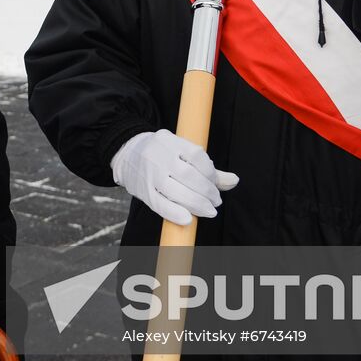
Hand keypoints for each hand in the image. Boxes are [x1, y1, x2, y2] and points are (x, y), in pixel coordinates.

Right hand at [110, 129, 238, 225]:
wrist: (126, 153)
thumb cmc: (162, 154)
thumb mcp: (181, 152)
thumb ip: (207, 168)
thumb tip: (234, 181)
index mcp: (170, 141)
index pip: (196, 155)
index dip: (210, 173)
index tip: (216, 185)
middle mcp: (158, 155)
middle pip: (188, 175)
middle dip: (207, 191)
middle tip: (216, 201)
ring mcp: (149, 174)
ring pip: (175, 191)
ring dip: (197, 204)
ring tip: (208, 210)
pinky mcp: (143, 190)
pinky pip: (159, 204)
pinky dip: (175, 213)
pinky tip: (188, 219)